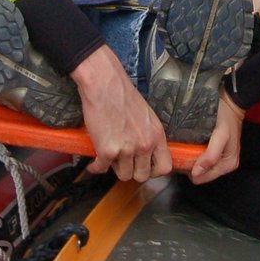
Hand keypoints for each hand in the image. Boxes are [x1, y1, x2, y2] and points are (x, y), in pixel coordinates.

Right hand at [70, 46, 171, 180]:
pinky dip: (95, 167)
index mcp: (156, 135)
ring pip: (123, 175)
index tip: (145, 168)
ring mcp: (126, 149)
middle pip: (142, 175)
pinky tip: (94, 163)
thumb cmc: (123, 95)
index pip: (165, 167)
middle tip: (123, 162)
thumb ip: (149, 135)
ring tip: (109, 158)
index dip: (154, 172)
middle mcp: (144, 145)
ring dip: (114, 168)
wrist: (104, 85)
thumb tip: (146, 151)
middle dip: (132, 171)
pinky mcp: (107, 150)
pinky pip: (101, 169)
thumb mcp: (147, 116)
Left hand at [189, 89, 244, 183]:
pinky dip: (195, 156)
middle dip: (189, 166)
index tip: (179, 158)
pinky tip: (190, 147)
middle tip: (180, 152)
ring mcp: (221, 160)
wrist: (231, 105)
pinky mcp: (218, 154)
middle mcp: (225, 165)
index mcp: (227, 164)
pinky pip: (202, 161)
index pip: (201, 178)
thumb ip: (211, 156)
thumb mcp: (220, 135)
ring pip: (199, 169)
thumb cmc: (226, 117)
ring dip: (191, 161)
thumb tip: (196, 173)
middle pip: (200, 175)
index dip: (188, 170)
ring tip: (184, 149)